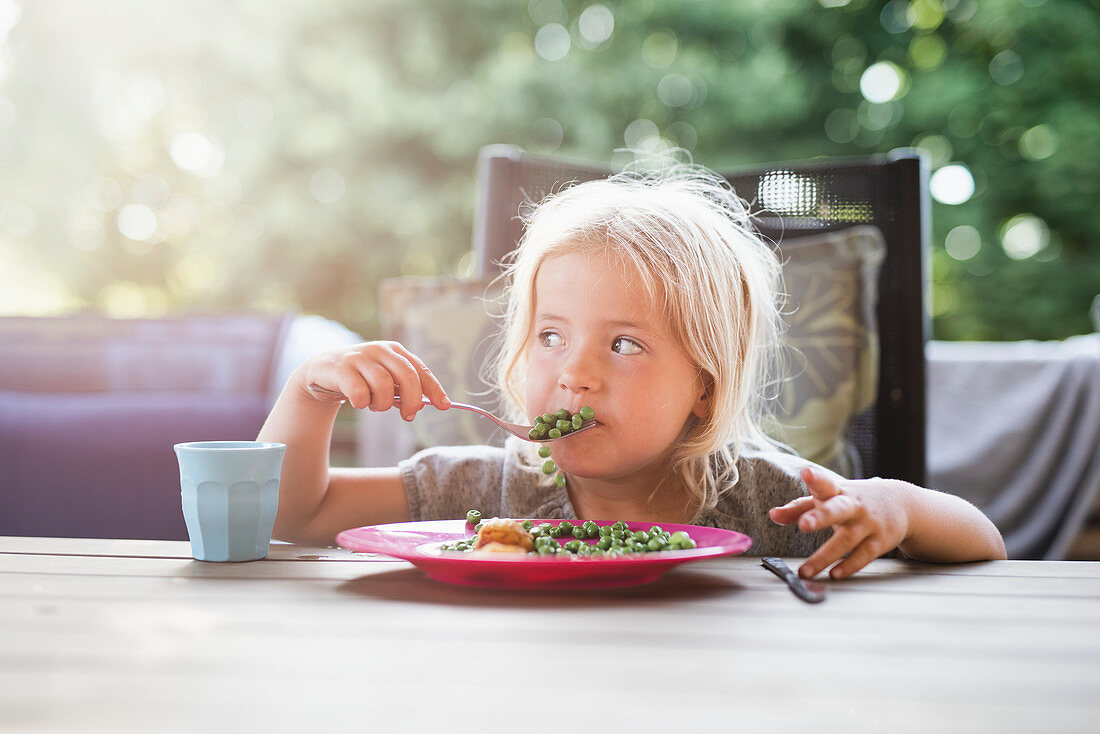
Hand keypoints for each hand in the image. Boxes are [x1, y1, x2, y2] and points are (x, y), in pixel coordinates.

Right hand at [296, 341, 449, 420]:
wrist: (323, 371)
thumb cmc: (361, 378)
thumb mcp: (385, 381)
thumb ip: (403, 390)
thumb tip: (423, 404)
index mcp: (395, 351)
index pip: (420, 369)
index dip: (434, 388)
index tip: (445, 406)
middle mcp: (380, 350)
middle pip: (407, 375)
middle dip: (412, 399)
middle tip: (409, 416)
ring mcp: (360, 357)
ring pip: (384, 385)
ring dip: (383, 404)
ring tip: (375, 406)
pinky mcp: (342, 368)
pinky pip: (360, 392)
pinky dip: (363, 403)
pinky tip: (359, 402)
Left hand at [768, 467, 910, 579]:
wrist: (902, 502)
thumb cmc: (854, 500)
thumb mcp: (829, 498)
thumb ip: (799, 507)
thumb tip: (772, 515)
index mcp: (837, 492)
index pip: (825, 483)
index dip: (816, 478)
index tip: (806, 473)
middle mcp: (853, 506)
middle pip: (837, 509)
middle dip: (821, 516)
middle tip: (804, 524)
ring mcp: (868, 524)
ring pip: (846, 540)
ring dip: (825, 557)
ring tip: (805, 570)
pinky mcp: (880, 541)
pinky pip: (864, 556)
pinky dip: (849, 566)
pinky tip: (834, 574)